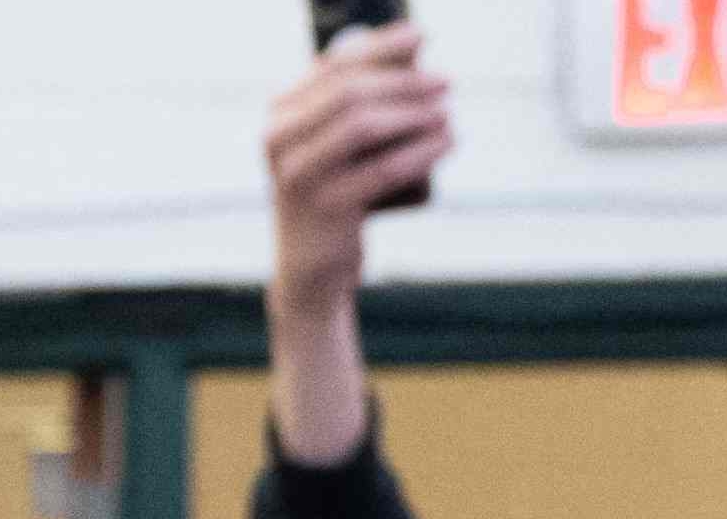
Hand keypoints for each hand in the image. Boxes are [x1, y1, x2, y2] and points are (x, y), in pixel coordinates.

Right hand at [267, 30, 451, 464]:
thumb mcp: (335, 147)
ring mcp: (299, 178)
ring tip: (447, 112)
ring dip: (414, 112)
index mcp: (280, 117)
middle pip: (350, 92)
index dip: (381, 45)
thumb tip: (414, 52)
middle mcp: (279, 143)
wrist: (311, 274)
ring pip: (364, 126)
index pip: (333, 66)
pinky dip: (421, 151)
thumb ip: (356, 104)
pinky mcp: (326, 211)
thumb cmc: (334, 197)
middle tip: (445, 82)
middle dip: (405, 81)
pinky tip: (447, 141)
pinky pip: (383, 169)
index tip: (422, 37)